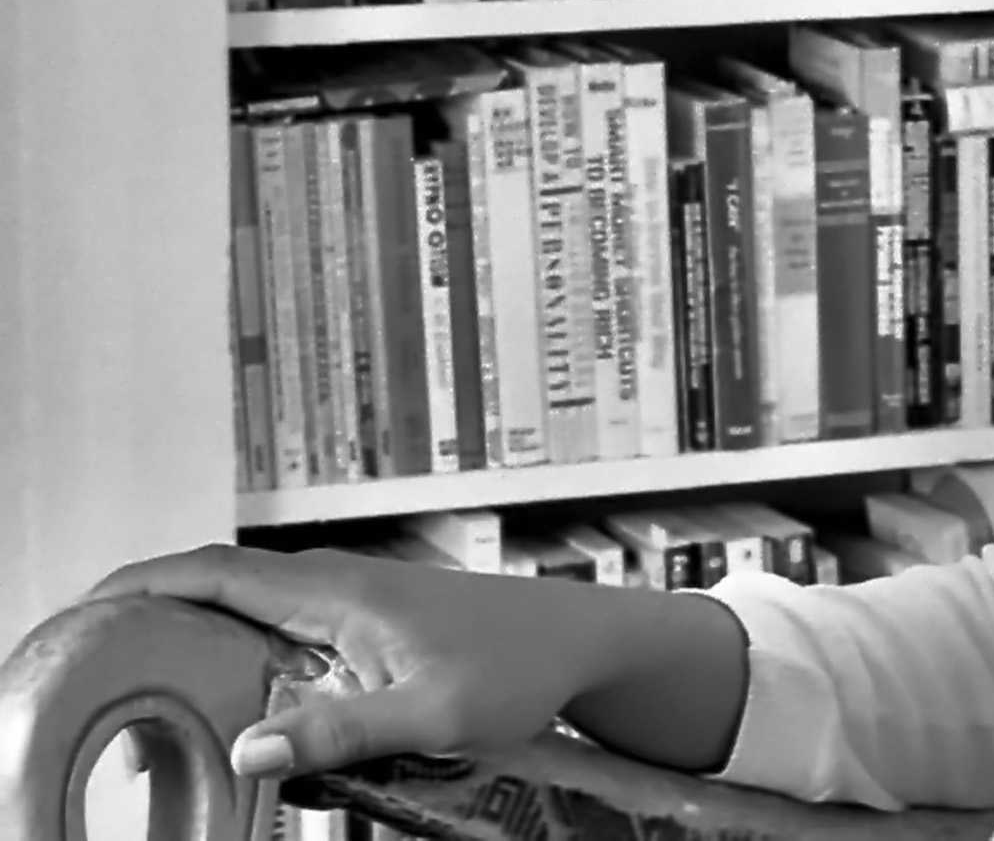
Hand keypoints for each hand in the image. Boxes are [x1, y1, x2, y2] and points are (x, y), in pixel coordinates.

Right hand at [85, 543, 604, 781]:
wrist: (584, 640)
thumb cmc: (521, 668)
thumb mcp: (434, 714)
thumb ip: (341, 731)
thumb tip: (246, 749)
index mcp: (339, 591)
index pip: (218, 571)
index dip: (143, 583)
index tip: (81, 607)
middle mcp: (337, 582)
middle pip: (218, 582)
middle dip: (147, 609)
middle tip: (87, 659)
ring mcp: (352, 598)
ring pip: (247, 602)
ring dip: (189, 627)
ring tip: (135, 679)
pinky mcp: (367, 621)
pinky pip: (279, 622)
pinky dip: (233, 641)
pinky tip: (221, 686)